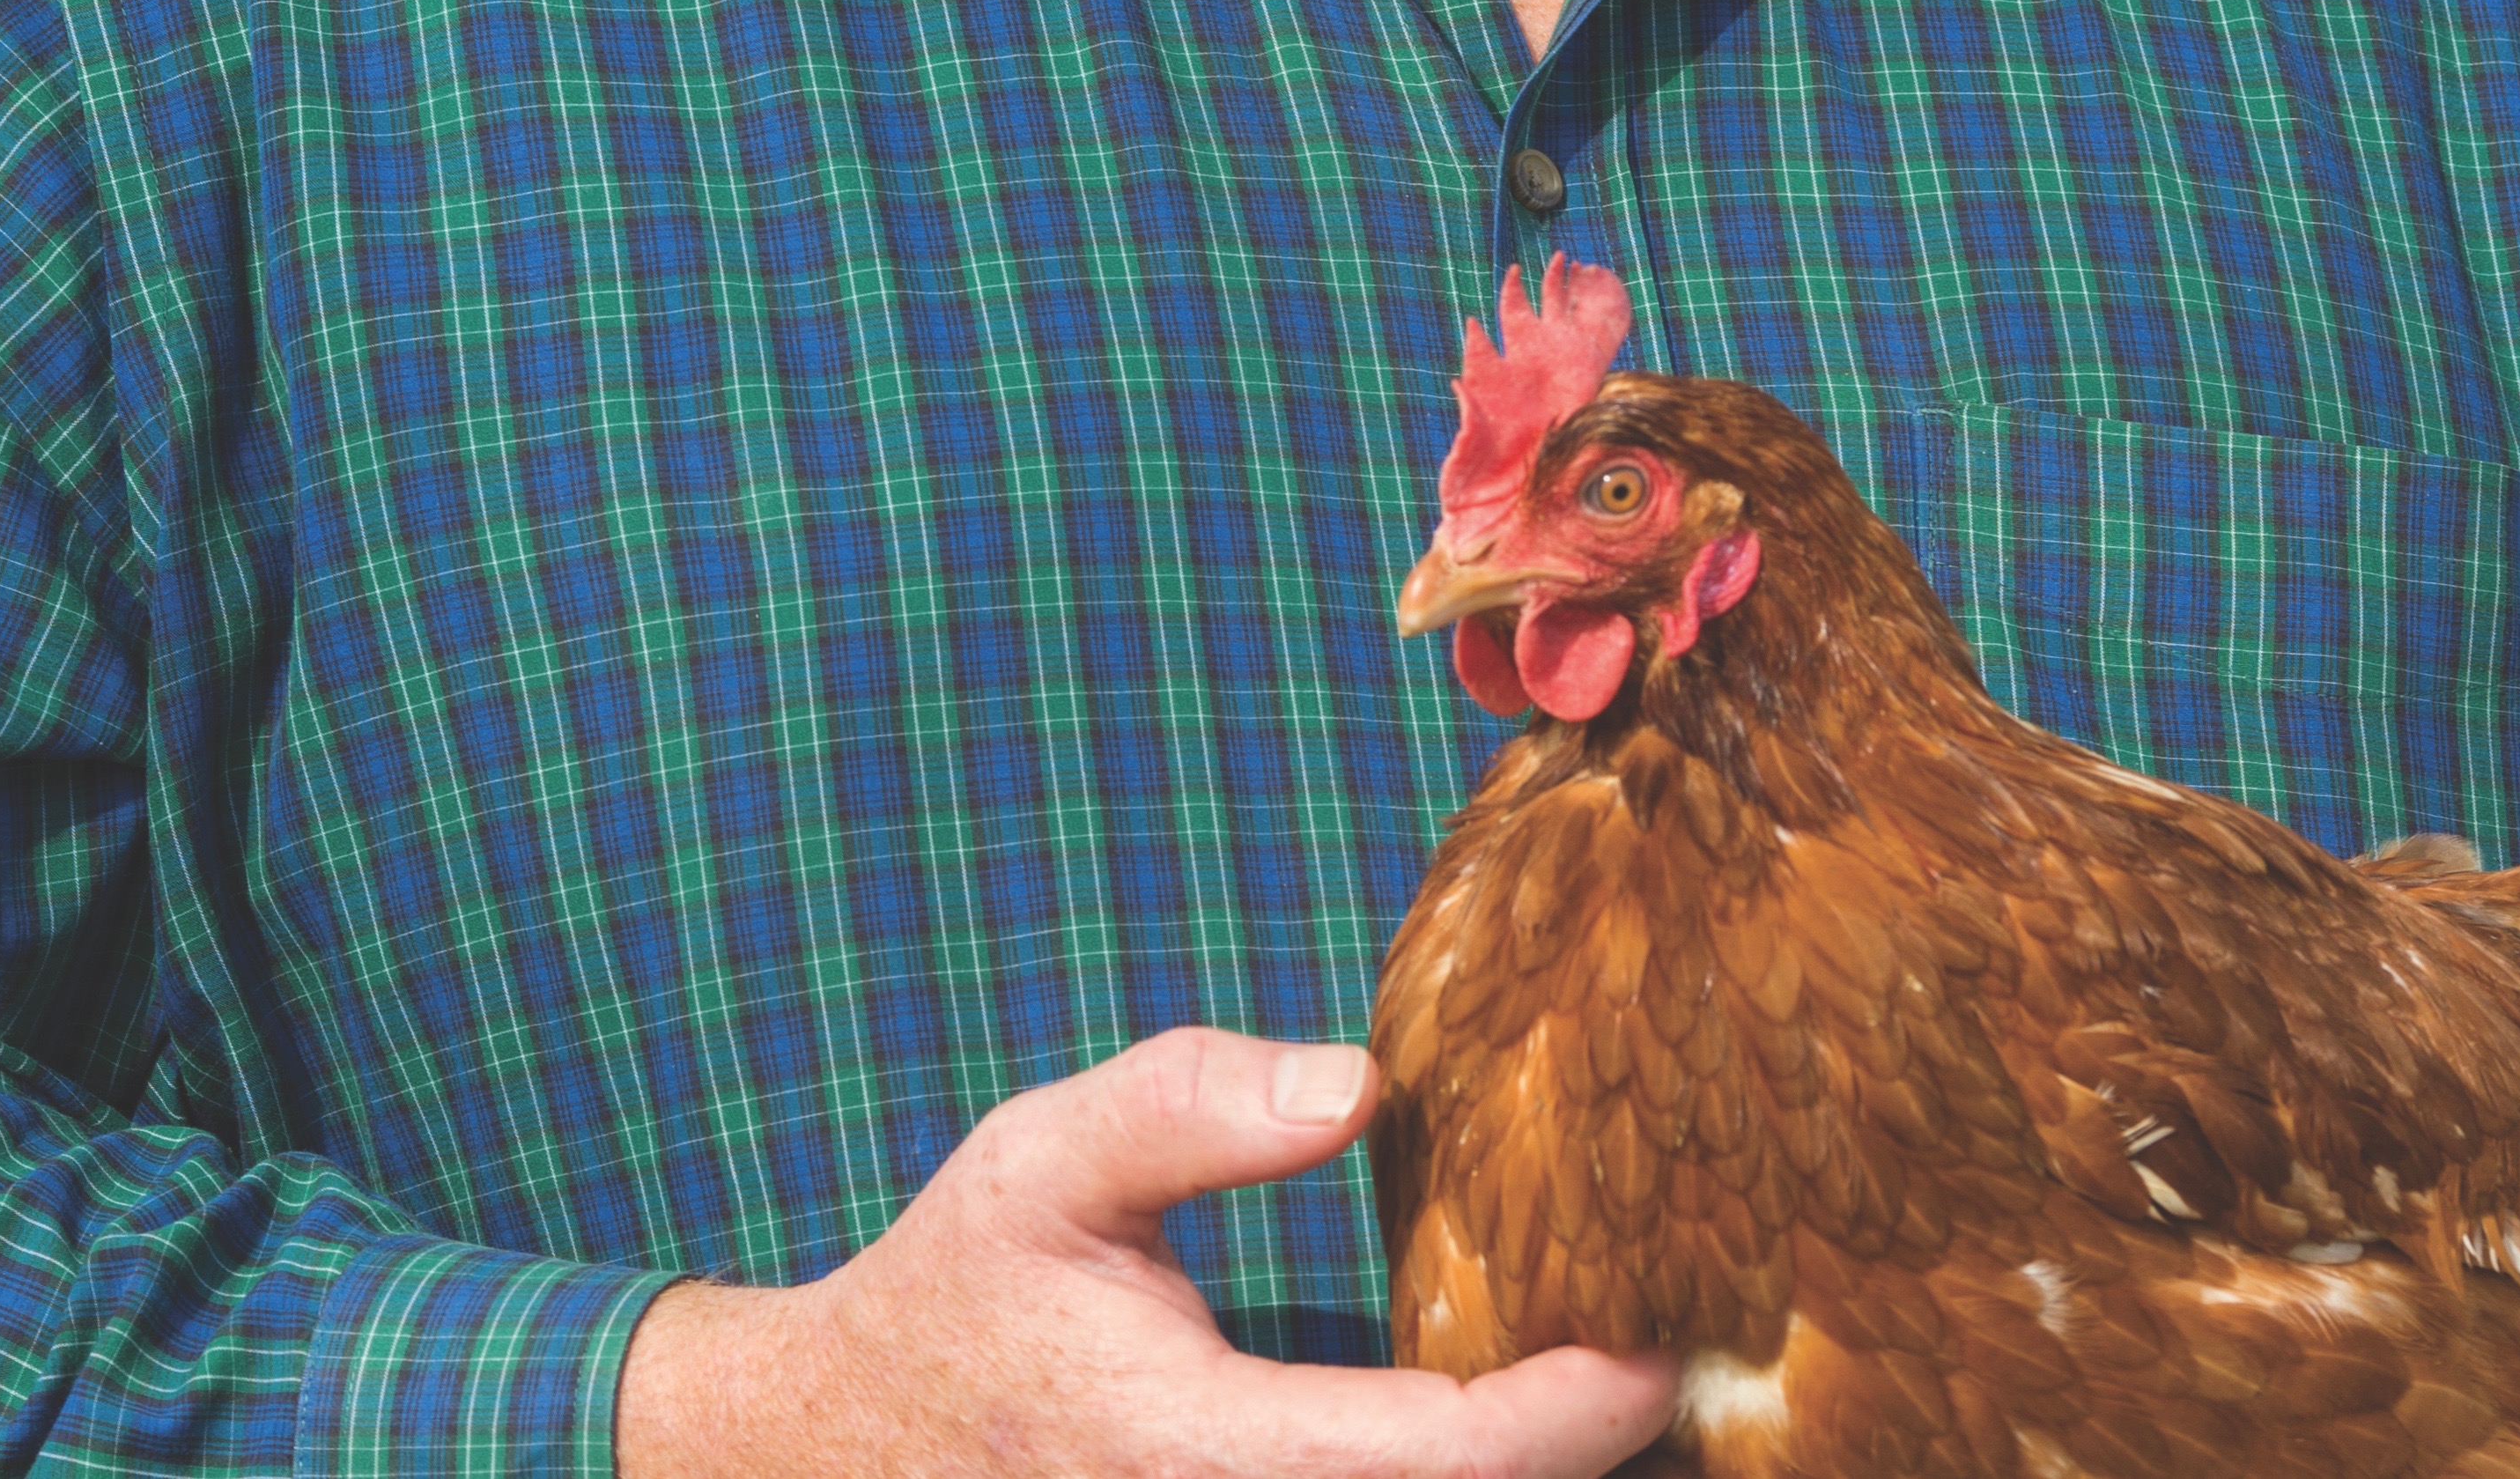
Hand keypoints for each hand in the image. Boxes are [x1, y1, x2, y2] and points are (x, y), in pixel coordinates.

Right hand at [614, 1024, 1675, 1475]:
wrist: (842, 1446)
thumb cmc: (960, 1288)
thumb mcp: (1044, 1160)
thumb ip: (1189, 1107)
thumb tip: (1360, 1081)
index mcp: (1198, 1451)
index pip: (1437, 1463)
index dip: (1571, 1417)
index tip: (1656, 1340)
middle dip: (1583, 1459)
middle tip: (1677, 1343)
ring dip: (1526, 1475)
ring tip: (1618, 1378)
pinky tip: (1513, 1414)